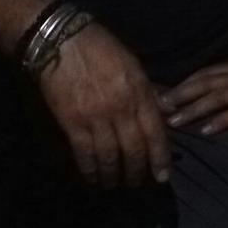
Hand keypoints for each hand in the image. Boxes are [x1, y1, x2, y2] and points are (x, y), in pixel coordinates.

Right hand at [38, 23, 171, 188]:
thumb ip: (149, 92)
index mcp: (139, 93)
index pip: (155, 133)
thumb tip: (166, 113)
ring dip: (112, 175)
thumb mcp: (133, 66)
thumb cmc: (100, 49)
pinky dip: (89, 170)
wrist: (62, 42)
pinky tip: (91, 179)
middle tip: (135, 184)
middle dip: (136, 172)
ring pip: (109, 156)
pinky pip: (84, 153)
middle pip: (133, 149)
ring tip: (112, 184)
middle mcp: (121, 109)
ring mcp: (96, 117)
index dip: (159, 158)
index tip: (162, 177)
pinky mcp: (72, 122)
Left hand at [163, 37, 227, 135]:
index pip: (205, 74)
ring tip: (171, 122)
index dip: (183, 84)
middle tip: (155, 108)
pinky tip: (206, 130)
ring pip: (215, 98)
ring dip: (192, 109)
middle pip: (202, 84)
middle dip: (178, 96)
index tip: (162, 92)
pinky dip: (222, 120)